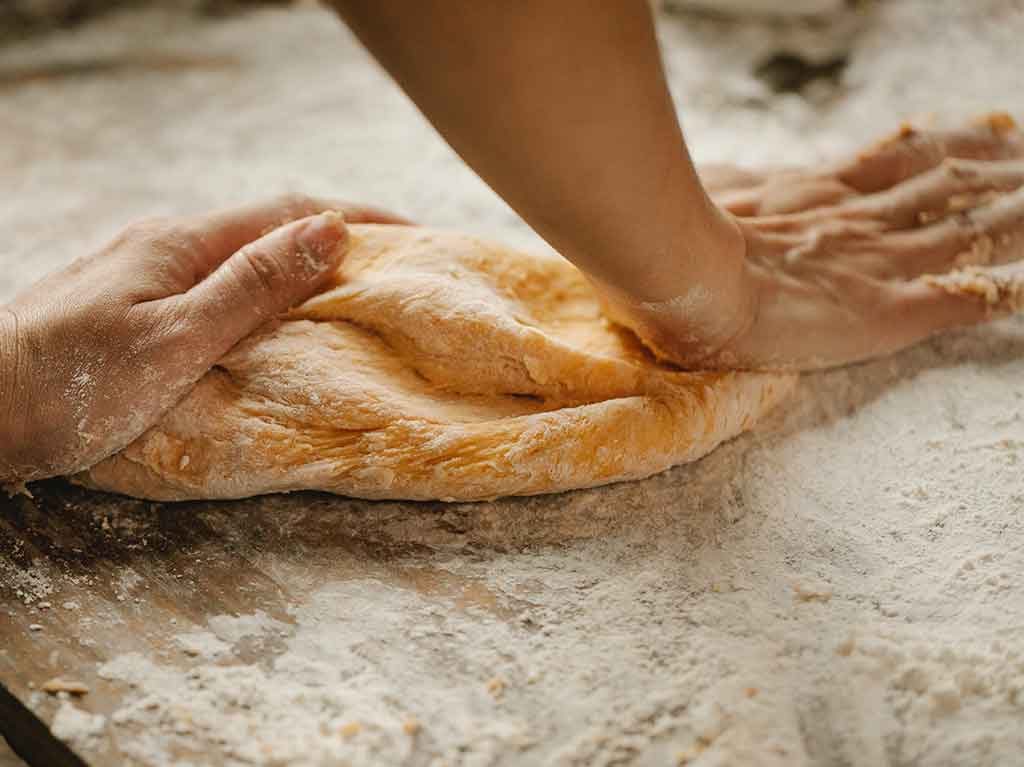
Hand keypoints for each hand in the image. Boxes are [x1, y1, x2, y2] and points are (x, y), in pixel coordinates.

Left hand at [0, 195, 405, 484]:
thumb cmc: (73, 383)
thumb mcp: (177, 339)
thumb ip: (253, 286)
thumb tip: (328, 229)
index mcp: (184, 245)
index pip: (290, 212)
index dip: (358, 220)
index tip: (417, 234)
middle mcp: (166, 244)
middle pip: (268, 229)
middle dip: (335, 240)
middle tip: (393, 269)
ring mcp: (144, 271)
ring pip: (242, 257)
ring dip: (300, 267)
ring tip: (348, 297)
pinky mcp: (130, 301)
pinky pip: (216, 283)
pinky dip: (262, 293)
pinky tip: (272, 321)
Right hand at [602, 115, 1023, 369]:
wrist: (688, 279)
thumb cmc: (691, 244)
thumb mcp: (718, 196)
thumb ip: (738, 184)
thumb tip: (730, 175)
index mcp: (822, 195)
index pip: (902, 161)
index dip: (950, 147)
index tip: (989, 135)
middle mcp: (862, 222)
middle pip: (948, 188)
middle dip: (998, 177)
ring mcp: (881, 263)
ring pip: (968, 231)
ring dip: (1014, 217)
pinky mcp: (891, 311)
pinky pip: (963, 299)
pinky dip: (1004, 292)